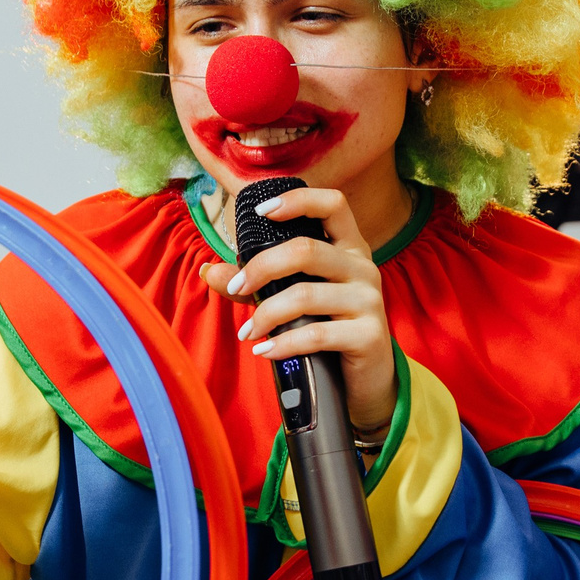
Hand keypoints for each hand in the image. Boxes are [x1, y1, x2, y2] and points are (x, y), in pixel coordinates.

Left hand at [200, 185, 397, 433]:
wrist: (367, 379)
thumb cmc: (329, 327)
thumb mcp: (296, 298)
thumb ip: (257, 283)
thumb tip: (210, 270)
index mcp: (348, 248)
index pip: (333, 204)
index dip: (298, 200)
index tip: (261, 211)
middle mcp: (363, 267)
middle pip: (307, 251)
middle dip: (262, 268)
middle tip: (237, 288)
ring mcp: (369, 301)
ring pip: (306, 295)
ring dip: (267, 314)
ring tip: (247, 332)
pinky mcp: (369, 335)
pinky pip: (317, 334)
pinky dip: (283, 344)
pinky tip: (265, 352)